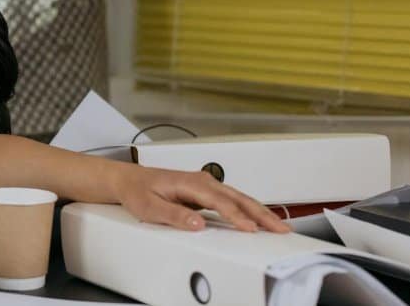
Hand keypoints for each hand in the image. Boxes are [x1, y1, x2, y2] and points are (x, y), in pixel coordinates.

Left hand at [111, 164, 291, 232]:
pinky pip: (232, 201)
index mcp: (189, 182)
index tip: (251, 228)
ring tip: (278, 226)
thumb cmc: (138, 191)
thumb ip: (174, 215)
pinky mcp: (206, 192)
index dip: (237, 216)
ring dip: (259, 212)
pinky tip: (259, 220)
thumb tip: (197, 223)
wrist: (129, 180)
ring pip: (238, 198)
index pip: (219, 201)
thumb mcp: (149, 207)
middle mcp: (201, 181)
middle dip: (261, 213)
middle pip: (237, 197)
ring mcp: (205, 185)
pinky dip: (248, 210)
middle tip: (280, 228)